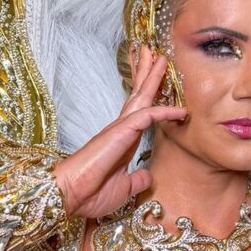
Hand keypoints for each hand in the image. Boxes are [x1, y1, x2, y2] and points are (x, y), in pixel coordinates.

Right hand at [53, 46, 185, 217]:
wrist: (70, 196)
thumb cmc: (90, 193)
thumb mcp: (124, 188)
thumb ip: (136, 180)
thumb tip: (147, 176)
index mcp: (121, 141)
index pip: (138, 112)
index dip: (146, 95)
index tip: (156, 82)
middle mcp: (120, 131)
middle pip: (137, 96)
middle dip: (147, 74)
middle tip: (156, 54)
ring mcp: (119, 130)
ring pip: (141, 97)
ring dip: (152, 77)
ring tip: (161, 58)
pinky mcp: (121, 133)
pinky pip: (148, 117)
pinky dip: (165, 112)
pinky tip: (180, 110)